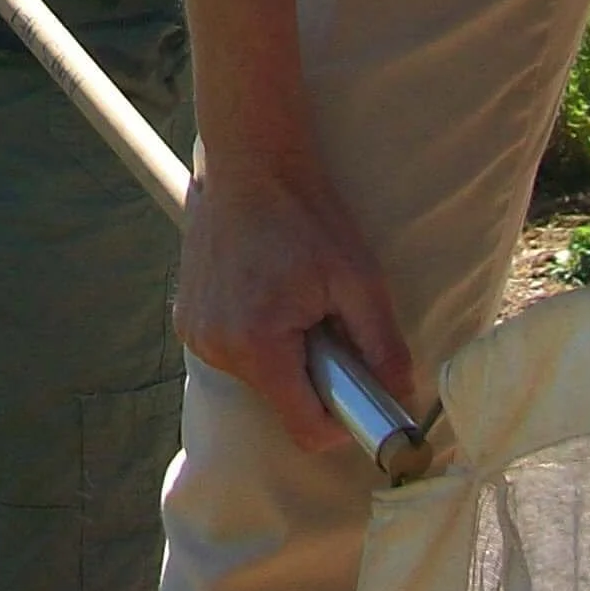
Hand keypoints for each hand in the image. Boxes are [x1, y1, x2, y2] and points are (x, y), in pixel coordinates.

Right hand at [176, 148, 416, 453]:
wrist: (250, 160)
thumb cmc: (306, 214)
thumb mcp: (359, 278)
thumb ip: (383, 345)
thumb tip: (402, 397)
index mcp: (258, 343)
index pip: (305, 429)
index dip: (342, 421)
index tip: (356, 387)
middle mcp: (216, 346)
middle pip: (281, 402)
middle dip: (312, 377)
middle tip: (326, 324)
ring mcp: (196, 333)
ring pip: (256, 378)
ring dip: (283, 356)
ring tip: (293, 300)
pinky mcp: (187, 319)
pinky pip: (232, 352)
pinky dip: (255, 338)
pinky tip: (265, 293)